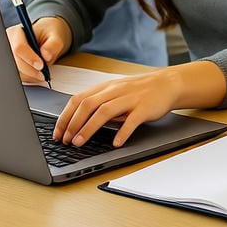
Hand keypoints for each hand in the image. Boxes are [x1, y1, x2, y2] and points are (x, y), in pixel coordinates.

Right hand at [7, 17, 70, 83]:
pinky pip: (19, 77)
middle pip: (16, 63)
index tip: (41, 65)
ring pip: (17, 72)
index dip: (30, 58)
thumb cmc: (48, 34)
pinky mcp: (12, 67)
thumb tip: (47, 55)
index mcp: (17, 33)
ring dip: (31, 75)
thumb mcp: (55, 34)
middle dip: (32, 71)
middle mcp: (9, 45)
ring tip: (43, 71)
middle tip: (45, 74)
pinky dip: (30, 77)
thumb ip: (54, 44)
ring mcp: (9, 57)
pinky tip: (37, 72)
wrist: (46, 38)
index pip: (19, 48)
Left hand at [52, 68, 183, 147]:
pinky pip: (131, 120)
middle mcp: (115, 91)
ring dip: (89, 128)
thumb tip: (79, 120)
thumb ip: (100, 102)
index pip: (78, 99)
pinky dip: (122, 132)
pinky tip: (115, 143)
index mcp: (106, 87)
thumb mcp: (116, 91)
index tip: (58, 133)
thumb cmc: (140, 90)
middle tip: (65, 140)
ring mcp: (130, 98)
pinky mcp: (144, 107)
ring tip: (79, 142)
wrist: (168, 84)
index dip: (65, 116)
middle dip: (73, 124)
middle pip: (88, 105)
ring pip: (104, 111)